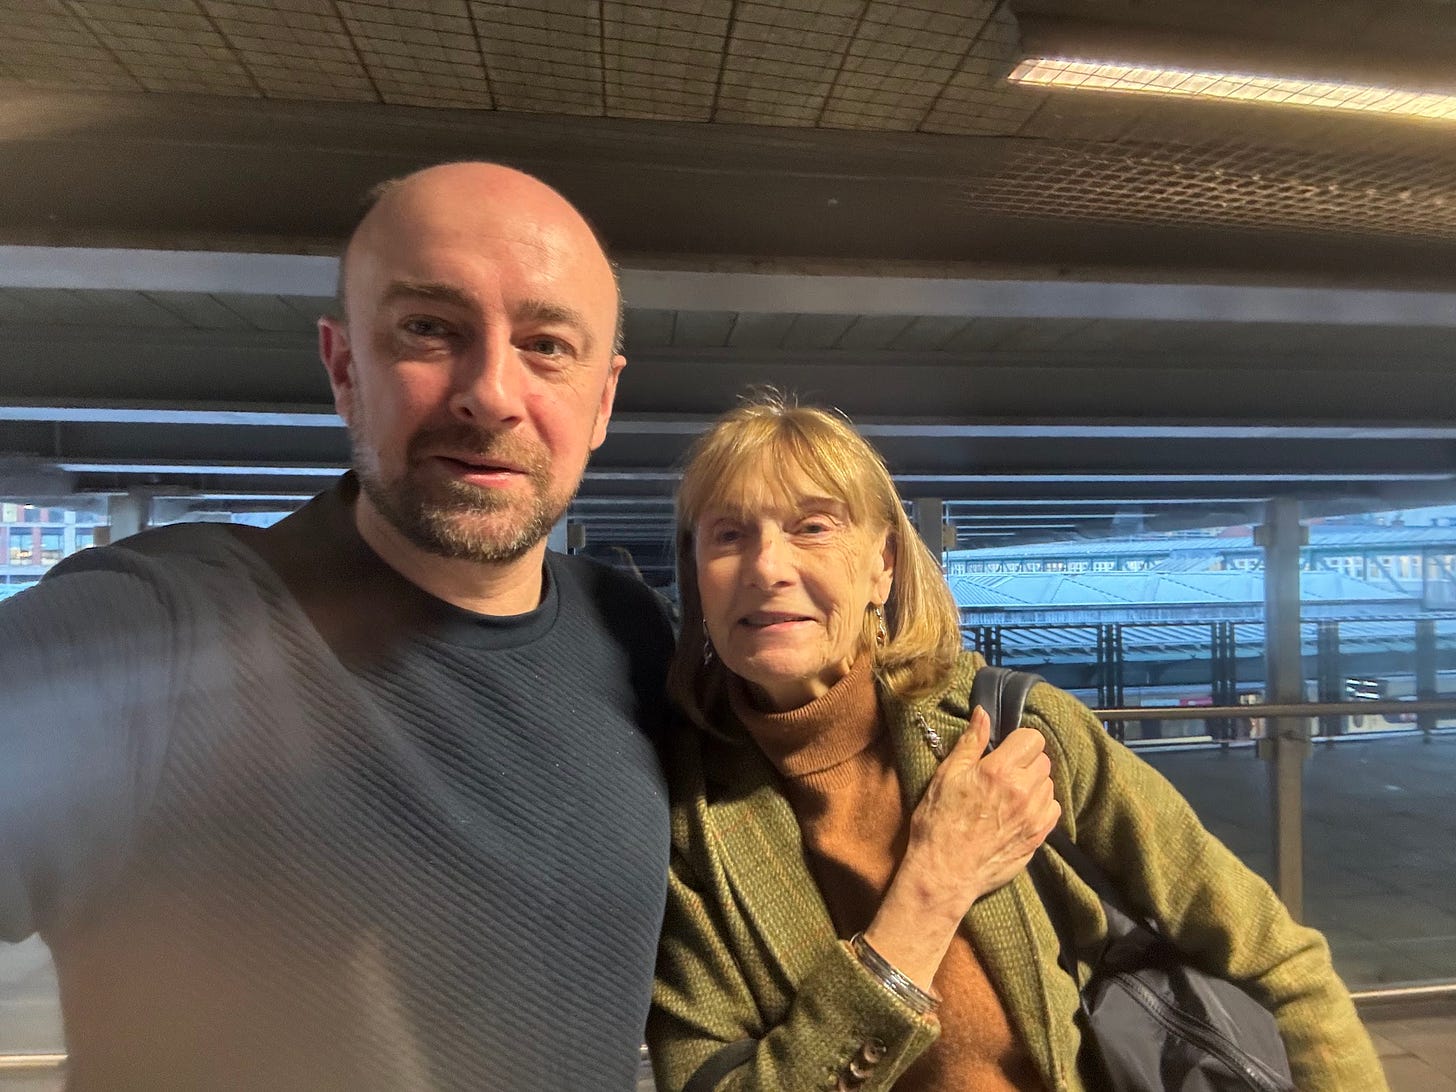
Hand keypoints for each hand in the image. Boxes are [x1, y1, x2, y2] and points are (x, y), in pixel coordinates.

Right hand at [862, 706, 1059, 989]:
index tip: (1003, 751)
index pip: (1032, 738)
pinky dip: (1041, 806)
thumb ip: (970, 743)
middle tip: (1004, 773)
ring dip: (1034, 784)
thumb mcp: (946, 776)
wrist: (944, 872)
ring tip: (1010, 794)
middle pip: (1043, 760)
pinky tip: (1020, 812)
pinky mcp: (1038, 837)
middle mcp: (1023, 791)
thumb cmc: (938, 823)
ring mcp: (1034, 816)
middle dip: (1026, 761)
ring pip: (1049, 784)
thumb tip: (983, 713)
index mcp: (999, 770)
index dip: (1018, 741)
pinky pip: (1053, 809)